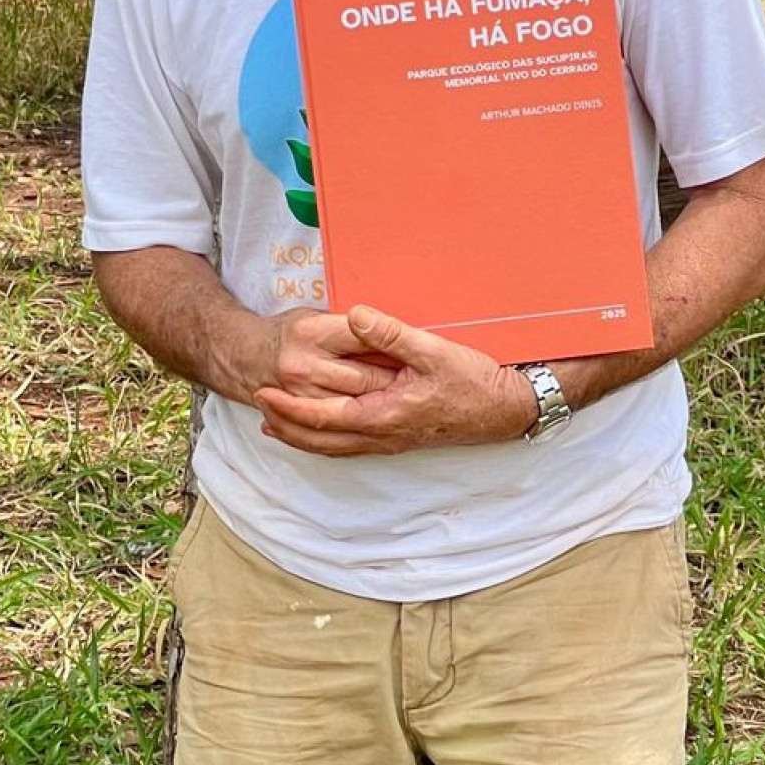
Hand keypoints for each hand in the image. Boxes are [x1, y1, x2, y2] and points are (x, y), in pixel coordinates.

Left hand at [253, 304, 537, 456]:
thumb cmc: (474, 381)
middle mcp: (383, 435)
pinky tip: (323, 429)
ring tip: (276, 424)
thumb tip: (354, 315)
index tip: (263, 393)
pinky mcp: (401, 440)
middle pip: (320, 441)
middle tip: (258, 409)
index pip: (323, 418)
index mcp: (385, 415)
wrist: (505, 410)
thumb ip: (391, 334)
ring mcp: (391, 442)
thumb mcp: (434, 350)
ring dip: (301, 437)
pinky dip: (326, 441)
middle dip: (285, 427)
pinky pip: (351, 447)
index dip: (289, 408)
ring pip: (333, 449)